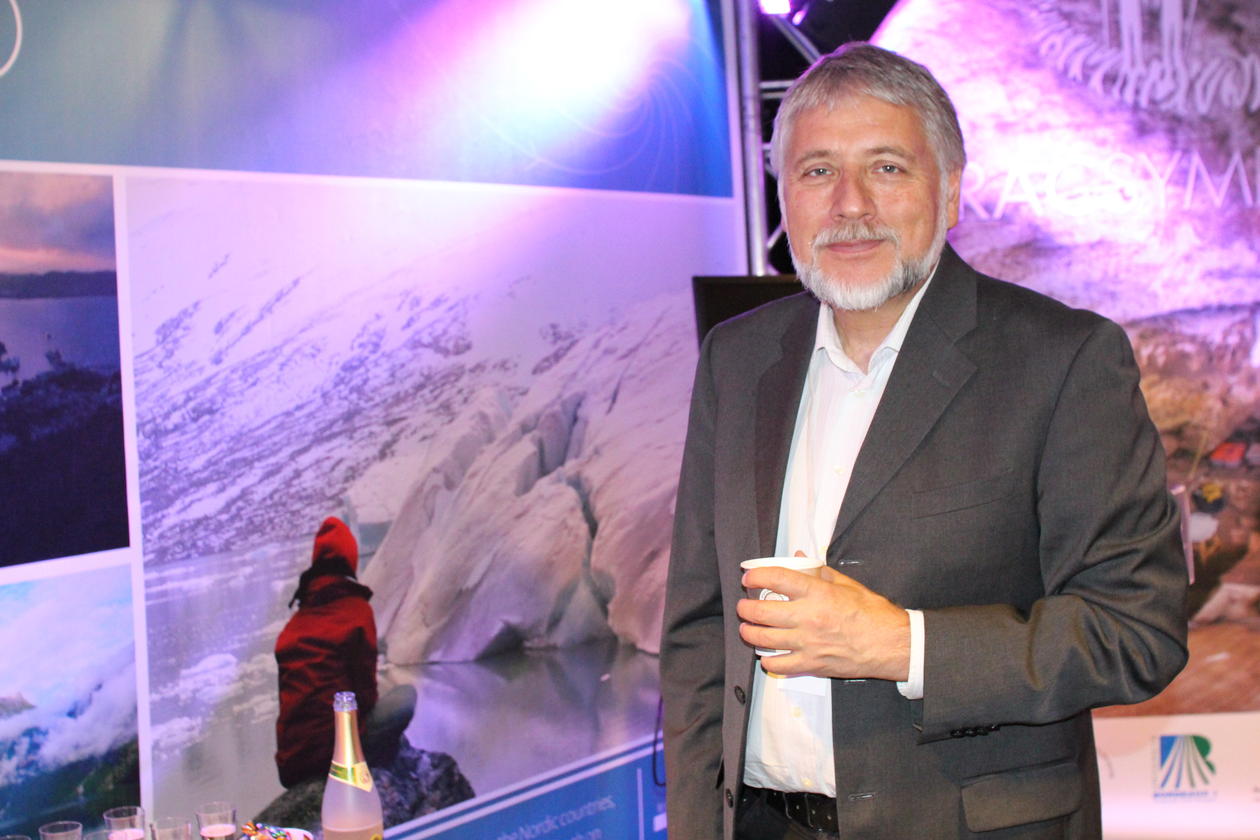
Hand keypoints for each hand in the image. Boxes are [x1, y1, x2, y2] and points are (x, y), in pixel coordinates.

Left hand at [736, 564, 909, 680]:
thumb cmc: (872, 613)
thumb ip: (819, 571)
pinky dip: (768, 661)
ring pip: (764, 639)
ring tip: (746, 628)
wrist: (891, 645)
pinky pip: (779, 665)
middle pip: (762, 611)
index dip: (756, 576)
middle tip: (744, 606)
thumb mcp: (847, 585)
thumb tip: (798, 557)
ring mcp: (808, 643)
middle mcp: (809, 618)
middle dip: (746, 608)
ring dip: (749, 632)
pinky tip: (766, 655)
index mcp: (818, 594)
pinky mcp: (812, 664)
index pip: (777, 579)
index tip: (749, 577)